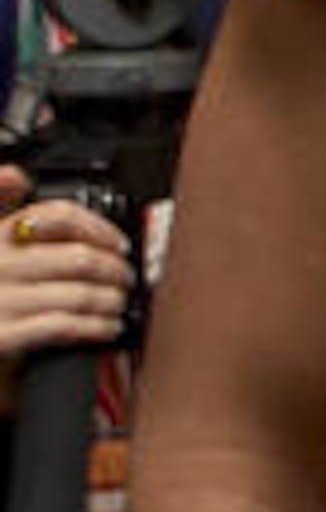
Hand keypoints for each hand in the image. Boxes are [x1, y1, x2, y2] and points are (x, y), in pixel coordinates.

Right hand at [0, 164, 133, 367]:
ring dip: (112, 300)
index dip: (101, 229)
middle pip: (80, 258)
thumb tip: (14, 174)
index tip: (119, 243)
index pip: (59, 216)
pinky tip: (107, 326)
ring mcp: (0, 300)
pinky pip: (65, 325)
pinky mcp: (4, 336)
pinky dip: (96, 326)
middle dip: (116, 270)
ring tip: (119, 303)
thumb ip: (1, 204)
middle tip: (126, 277)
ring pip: (79, 294)